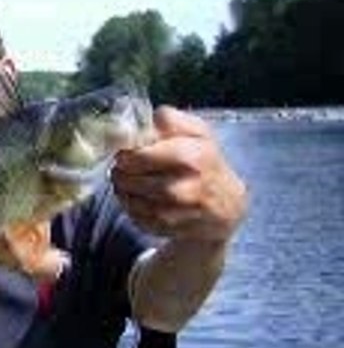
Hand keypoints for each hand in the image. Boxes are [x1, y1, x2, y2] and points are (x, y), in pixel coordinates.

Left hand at [111, 107, 247, 246]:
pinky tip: (136, 199)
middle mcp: (190, 186)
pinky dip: (131, 208)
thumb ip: (170, 120)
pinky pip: (139, 218)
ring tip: (125, 182)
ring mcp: (182, 213)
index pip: (145, 155)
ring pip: (135, 202)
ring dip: (123, 191)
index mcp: (196, 155)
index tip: (123, 154)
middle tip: (120, 169)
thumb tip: (142, 118)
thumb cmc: (205, 161)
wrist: (227, 205)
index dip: (128, 155)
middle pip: (136, 181)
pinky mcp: (173, 229)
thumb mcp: (196, 132)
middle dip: (122, 174)